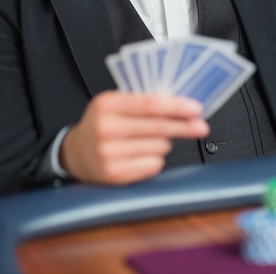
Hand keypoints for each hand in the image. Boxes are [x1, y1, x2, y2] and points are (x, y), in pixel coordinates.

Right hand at [59, 90, 208, 184]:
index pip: (150, 104)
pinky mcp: (113, 174)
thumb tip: (179, 104)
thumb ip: (141, 101)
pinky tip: (144, 154)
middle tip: (200, 126)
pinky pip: (152, 166)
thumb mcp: (114, 104)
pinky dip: (156, 160)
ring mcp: (108, 153)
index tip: (195, 109)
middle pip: (157, 127)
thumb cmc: (102, 124)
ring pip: (158, 147)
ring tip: (151, 140)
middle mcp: (105, 128)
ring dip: (164, 143)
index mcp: (107, 104)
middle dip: (184, 126)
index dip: (176, 107)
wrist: (75, 153)